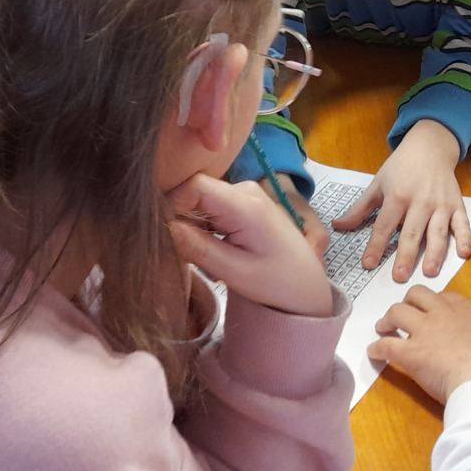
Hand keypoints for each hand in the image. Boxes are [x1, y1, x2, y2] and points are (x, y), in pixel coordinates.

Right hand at [168, 175, 334, 316]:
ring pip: (199, 199)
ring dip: (191, 224)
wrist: (306, 285)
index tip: (167, 235)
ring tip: (202, 254)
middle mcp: (245, 190)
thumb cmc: (276, 283)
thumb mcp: (234, 272)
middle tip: (183, 251)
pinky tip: (211, 248)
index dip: (172, 205)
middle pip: (194, 190)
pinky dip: (202, 226)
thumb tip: (163, 226)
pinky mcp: (243, 203)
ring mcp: (245, 194)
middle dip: (180, 218)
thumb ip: (197, 248)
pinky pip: (210, 205)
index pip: (193, 185)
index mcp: (246, 204)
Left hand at [336, 120, 468, 281]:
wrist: (430, 147)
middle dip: (406, 256)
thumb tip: (338, 226)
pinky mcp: (457, 204)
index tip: (368, 264)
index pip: (384, 225)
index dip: (376, 245)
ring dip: (435, 253)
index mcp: (397, 195)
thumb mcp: (377, 184)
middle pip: (412, 232)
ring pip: (438, 232)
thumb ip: (360, 209)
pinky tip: (464, 254)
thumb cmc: (401, 167)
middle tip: (400, 277)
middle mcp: (420, 201)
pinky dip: (465, 238)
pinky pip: (463, 223)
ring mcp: (441, 204)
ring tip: (430, 272)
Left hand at [368, 287, 470, 402]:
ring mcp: (423, 332)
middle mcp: (440, 314)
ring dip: (387, 320)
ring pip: (396, 313)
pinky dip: (377, 348)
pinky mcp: (410, 354)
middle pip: (416, 296)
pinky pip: (386, 346)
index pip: (444, 297)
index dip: (436, 303)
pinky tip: (374, 353)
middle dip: (408, 302)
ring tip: (383, 328)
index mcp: (464, 308)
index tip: (433, 311)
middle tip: (404, 314)